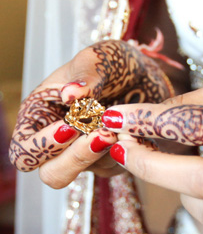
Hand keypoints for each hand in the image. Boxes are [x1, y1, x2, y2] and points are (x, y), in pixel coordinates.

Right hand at [9, 39, 173, 187]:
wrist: (147, 73)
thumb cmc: (114, 62)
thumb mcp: (98, 58)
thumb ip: (85, 75)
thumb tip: (69, 94)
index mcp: (39, 115)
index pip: (24, 151)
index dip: (43, 146)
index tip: (70, 127)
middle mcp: (58, 140)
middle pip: (52, 174)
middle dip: (76, 158)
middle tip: (102, 134)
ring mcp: (85, 154)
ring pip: (87, 173)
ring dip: (106, 152)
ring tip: (122, 125)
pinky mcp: (110, 160)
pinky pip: (114, 169)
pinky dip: (124, 152)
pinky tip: (133, 131)